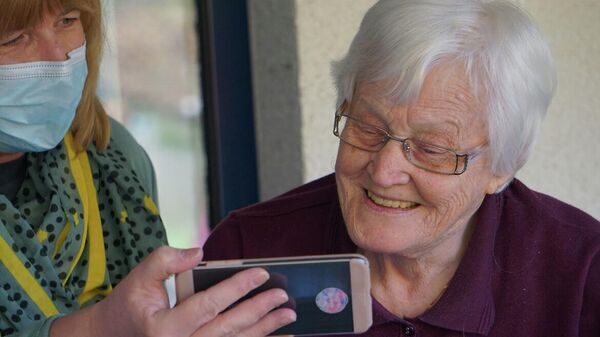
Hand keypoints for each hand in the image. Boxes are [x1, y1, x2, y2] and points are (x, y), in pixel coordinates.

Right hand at [51, 246, 295, 336]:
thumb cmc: (129, 306)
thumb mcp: (138, 277)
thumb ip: (165, 260)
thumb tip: (198, 252)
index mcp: (164, 328)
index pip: (208, 304)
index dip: (237, 288)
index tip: (261, 273)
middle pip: (228, 328)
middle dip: (259, 311)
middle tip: (282, 296)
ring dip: (263, 330)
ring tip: (287, 316)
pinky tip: (272, 335)